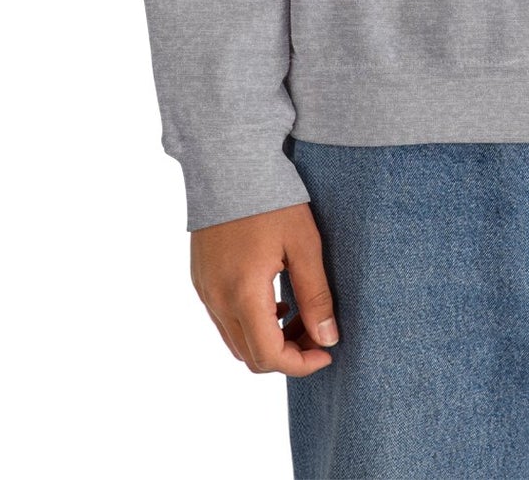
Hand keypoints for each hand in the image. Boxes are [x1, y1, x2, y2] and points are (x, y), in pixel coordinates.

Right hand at [190, 203, 338, 376]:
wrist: (228, 163)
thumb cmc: (271, 199)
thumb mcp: (303, 244)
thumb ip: (316, 295)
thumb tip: (328, 339)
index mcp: (243, 294)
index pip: (269, 357)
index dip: (301, 365)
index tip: (327, 352)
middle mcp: (217, 300)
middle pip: (251, 356)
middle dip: (288, 355)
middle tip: (317, 333)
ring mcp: (205, 291)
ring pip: (236, 341)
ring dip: (268, 340)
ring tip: (300, 315)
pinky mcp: (201, 280)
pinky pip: (224, 319)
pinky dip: (250, 323)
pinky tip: (275, 300)